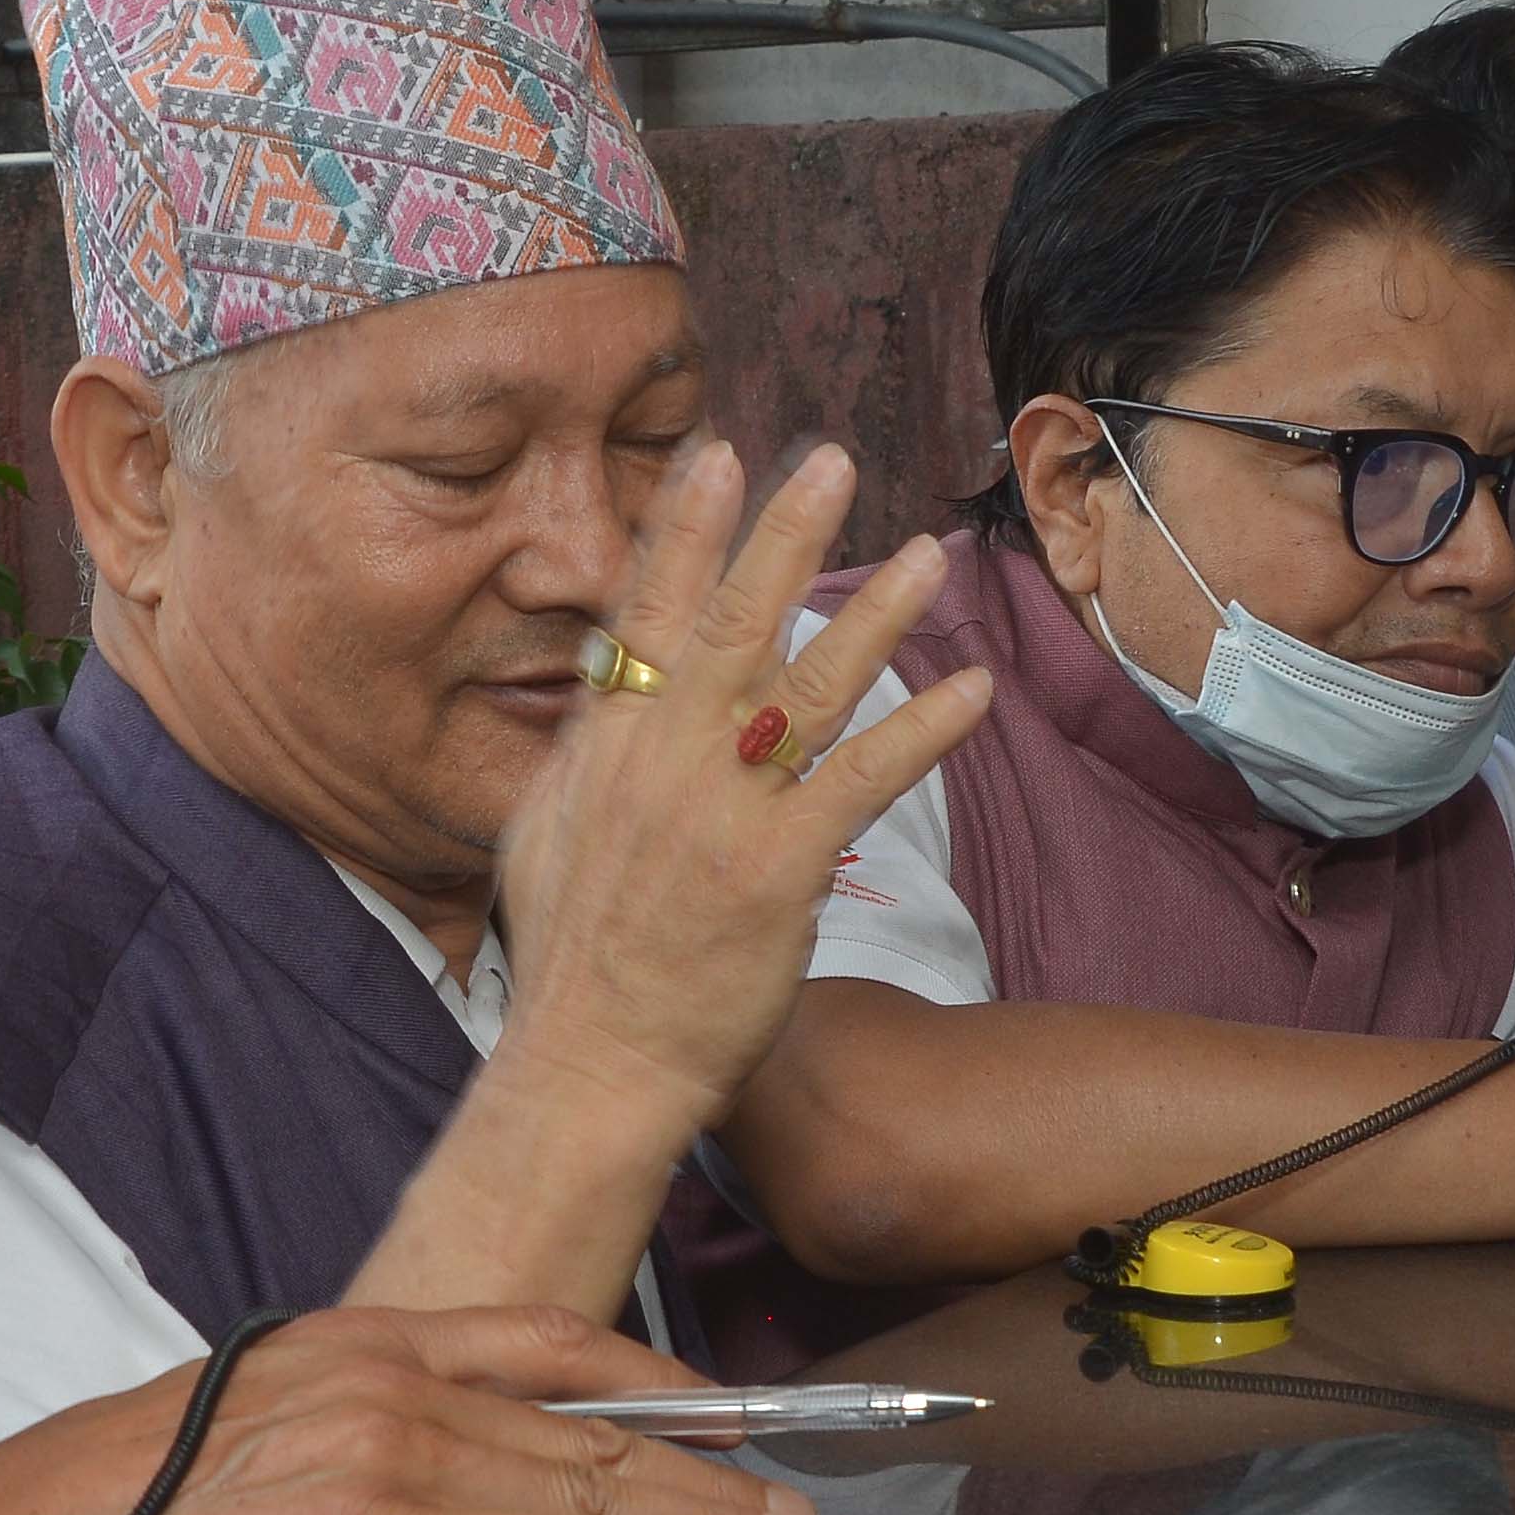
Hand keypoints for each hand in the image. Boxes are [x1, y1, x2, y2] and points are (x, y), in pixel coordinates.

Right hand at [0, 1303, 828, 1514]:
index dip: (657, 1385)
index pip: (546, 1339)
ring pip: (581, 1484)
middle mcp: (375, 1366)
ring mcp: (371, 1434)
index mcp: (352, 1341)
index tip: (731, 1425)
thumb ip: (374, 1475)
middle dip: (708, 1477)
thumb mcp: (260, 1465)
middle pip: (586, 1420)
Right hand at [490, 439, 993, 1139]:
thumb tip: (601, 692)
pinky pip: (863, 779)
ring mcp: (724, 809)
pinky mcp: (780, 867)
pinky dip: (922, 730)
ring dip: (876, 614)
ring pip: (809, 687)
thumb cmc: (569, 958)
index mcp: (605, 744)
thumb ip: (583, 753)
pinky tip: (971, 688)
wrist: (592, 1061)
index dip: (685, 528)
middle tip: (834, 462)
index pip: (647, 611)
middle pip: (734, 622)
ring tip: (927, 554)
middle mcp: (663, 759)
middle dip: (784, 534)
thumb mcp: (543, 832)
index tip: (720, 453)